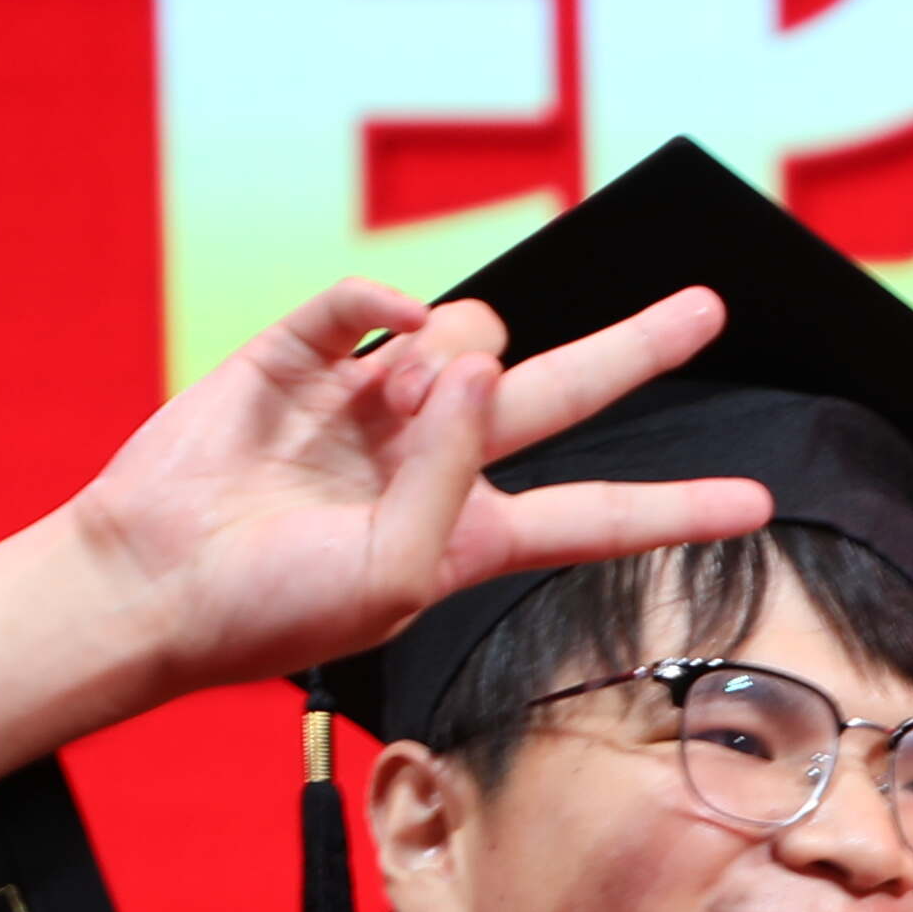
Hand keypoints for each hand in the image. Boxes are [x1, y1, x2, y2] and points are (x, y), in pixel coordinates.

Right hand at [0, 280, 779, 783]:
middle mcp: (439, 458)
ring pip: (470, 334)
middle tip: (707, 305)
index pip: (598, 515)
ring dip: (453, 361)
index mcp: (473, 532)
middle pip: (565, 392)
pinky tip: (391, 337)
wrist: (154, 582)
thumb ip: (451, 471)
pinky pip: (369, 303)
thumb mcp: (393, 572)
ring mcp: (375, 401)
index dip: (675, 509)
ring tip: (394, 410)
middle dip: (637, 348)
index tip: (758, 501)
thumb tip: (475, 353)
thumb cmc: (273, 608)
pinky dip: (387, 309)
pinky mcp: (305, 356)